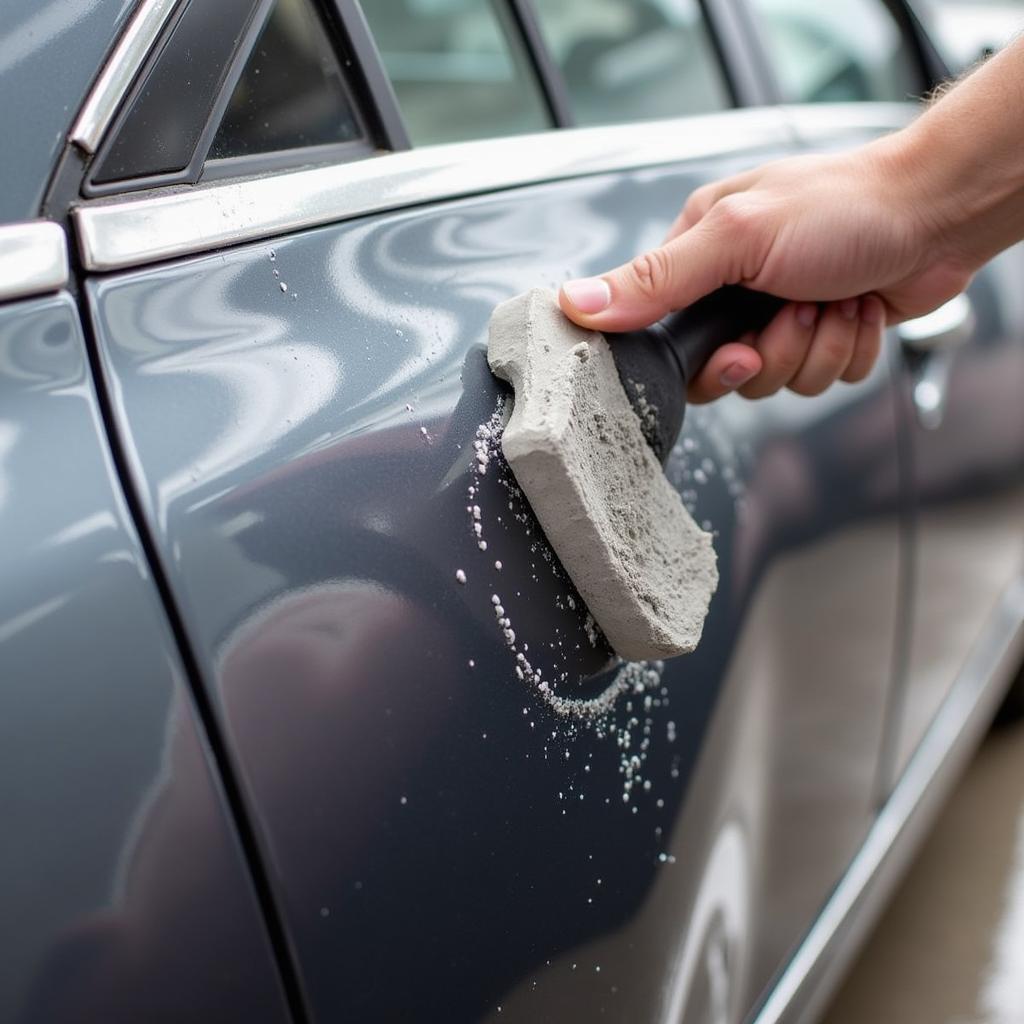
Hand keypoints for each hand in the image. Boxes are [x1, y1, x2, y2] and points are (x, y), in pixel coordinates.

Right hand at [558, 142, 973, 402]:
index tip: (736, 349)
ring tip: (835, 298)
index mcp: (702, 253)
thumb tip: (576, 302)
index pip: (666, 334)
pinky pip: (821, 379)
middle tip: (795, 313)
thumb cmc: (844, 205)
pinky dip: (846, 349)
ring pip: (777, 382)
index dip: (705, 360)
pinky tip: (859, 308)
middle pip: (726, 372)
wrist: (938, 212)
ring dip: (815, 347)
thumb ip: (655, 279)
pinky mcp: (824, 335)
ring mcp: (782, 314)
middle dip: (771, 354)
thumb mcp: (736, 237)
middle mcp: (737, 287)